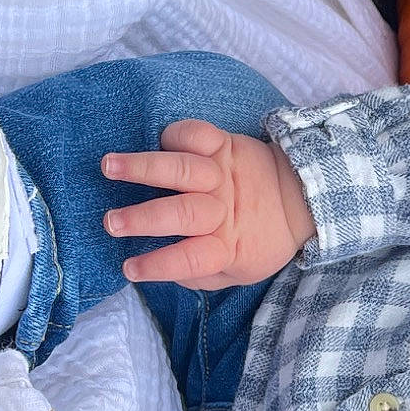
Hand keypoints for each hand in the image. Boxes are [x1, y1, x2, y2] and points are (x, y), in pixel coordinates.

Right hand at [100, 120, 316, 287]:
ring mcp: (222, 176)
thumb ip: (201, 276)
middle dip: (143, 218)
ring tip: (109, 166)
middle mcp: (222, 211)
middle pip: (182, 214)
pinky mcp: (226, 147)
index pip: (190, 259)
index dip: (158, 265)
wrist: (301, 198)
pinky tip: (157, 140)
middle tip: (111, 222)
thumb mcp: (239, 271)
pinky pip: (199, 136)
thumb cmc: (259, 239)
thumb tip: (164, 271)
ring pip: (183, 170)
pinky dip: (176, 134)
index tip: (129, 269)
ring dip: (143, 167)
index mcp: (226, 246)